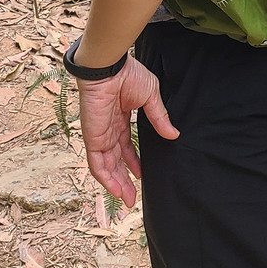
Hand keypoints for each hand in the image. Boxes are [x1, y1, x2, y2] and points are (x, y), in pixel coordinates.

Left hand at [76, 56, 178, 205]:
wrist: (110, 68)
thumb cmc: (128, 74)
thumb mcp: (151, 97)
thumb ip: (159, 117)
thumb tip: (173, 134)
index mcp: (121, 117)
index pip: (125, 145)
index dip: (133, 161)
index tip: (141, 174)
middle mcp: (109, 129)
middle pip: (116, 160)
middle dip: (123, 179)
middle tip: (132, 196)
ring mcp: (100, 135)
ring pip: (107, 166)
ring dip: (116, 184)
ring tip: (128, 200)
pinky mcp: (92, 138)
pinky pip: (97, 164)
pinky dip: (105, 178)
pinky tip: (116, 190)